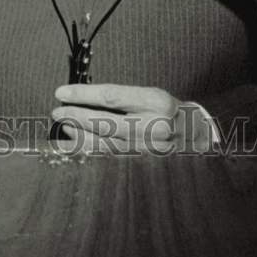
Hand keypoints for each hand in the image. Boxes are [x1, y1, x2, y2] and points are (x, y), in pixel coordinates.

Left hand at [52, 83, 215, 153]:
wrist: (199, 137)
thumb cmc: (169, 110)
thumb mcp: (153, 95)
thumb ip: (124, 97)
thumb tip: (84, 97)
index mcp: (157, 102)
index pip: (112, 96)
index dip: (84, 94)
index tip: (62, 92)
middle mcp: (155, 126)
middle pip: (106, 122)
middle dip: (77, 116)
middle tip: (57, 110)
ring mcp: (150, 149)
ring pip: (106, 144)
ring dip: (80, 135)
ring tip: (63, 125)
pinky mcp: (145, 165)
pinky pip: (111, 158)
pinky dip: (90, 151)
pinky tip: (76, 145)